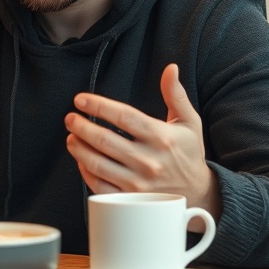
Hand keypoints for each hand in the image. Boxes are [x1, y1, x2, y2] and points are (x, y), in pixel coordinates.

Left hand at [64, 64, 219, 219]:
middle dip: (82, 127)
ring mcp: (138, 183)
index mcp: (161, 137)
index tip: (80, 99)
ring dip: (78, 148)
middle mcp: (149, 160)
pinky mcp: (131, 201)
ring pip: (98, 164)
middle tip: (70, 118)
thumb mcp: (189, 122)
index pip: (123, 116)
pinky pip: (100, 187)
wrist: (199, 193)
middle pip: (105, 140)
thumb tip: (170, 68)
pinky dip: (86, 172)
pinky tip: (81, 160)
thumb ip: (176, 94)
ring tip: (71, 136)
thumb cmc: (189, 153)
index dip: (98, 106)